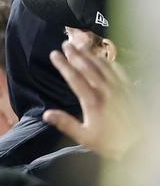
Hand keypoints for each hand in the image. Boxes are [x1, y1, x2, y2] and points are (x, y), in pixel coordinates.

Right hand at [43, 42, 138, 159]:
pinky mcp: (129, 89)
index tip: (54, 54)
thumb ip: (66, 123)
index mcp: (92, 101)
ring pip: (103, 65)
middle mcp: (106, 90)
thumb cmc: (110, 142)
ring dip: (90, 54)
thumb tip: (46, 114)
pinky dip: (108, 61)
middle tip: (66, 43)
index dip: (63, 65)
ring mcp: (119, 87)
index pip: (74, 78)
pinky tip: (103, 58)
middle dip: (75, 54)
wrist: (138, 142)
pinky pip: (118, 70)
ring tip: (81, 45)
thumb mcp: (84, 137)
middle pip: (88, 66)